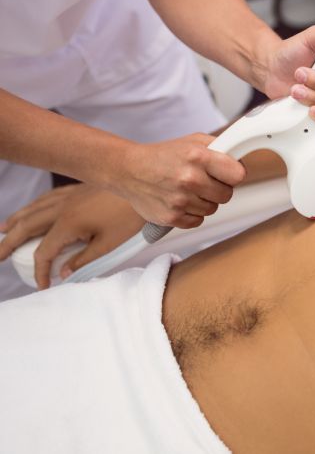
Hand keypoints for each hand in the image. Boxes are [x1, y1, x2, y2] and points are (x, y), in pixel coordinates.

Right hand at [0, 184, 143, 289]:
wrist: (144, 186)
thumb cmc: (131, 217)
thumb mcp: (110, 244)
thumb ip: (84, 260)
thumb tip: (63, 273)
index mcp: (68, 223)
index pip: (44, 252)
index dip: (40, 270)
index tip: (42, 284)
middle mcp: (62, 207)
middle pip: (27, 226)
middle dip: (9, 242)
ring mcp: (68, 196)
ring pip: (33, 208)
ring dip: (16, 221)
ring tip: (3, 231)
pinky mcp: (77, 189)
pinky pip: (47, 198)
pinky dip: (33, 206)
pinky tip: (32, 210)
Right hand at [118, 133, 245, 227]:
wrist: (128, 170)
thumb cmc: (162, 156)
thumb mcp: (193, 141)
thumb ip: (220, 148)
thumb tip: (241, 159)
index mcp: (198, 157)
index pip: (238, 175)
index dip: (233, 174)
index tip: (227, 173)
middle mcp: (189, 179)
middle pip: (227, 195)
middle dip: (219, 188)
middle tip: (204, 181)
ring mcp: (180, 200)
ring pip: (213, 208)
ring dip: (204, 201)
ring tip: (188, 189)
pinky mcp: (171, 217)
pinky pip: (198, 221)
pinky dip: (192, 213)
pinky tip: (181, 200)